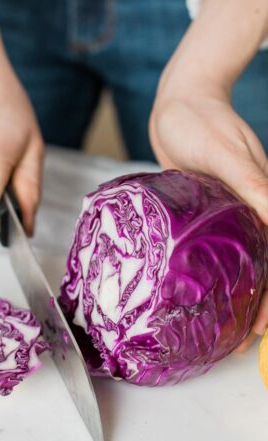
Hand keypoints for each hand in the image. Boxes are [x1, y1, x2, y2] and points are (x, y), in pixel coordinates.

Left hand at [149, 0, 267, 352]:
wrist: (180, 101)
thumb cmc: (199, 119)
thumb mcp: (224, 150)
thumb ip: (251, 180)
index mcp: (260, 198)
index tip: (263, 326)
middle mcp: (248, 209)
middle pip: (260, 264)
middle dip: (255, 304)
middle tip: (240, 340)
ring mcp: (226, 210)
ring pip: (237, 259)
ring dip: (234, 293)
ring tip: (221, 326)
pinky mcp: (205, 207)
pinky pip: (212, 244)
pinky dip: (212, 269)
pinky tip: (198, 287)